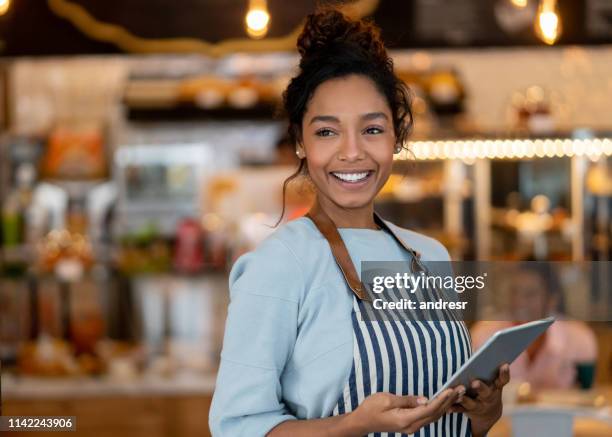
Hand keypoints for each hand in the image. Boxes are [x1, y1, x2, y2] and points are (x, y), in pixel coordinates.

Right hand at [349, 387, 464, 434]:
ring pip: (434, 416)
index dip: (441, 399)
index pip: (429, 409)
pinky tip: (445, 403)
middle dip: (449, 401)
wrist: (362, 421)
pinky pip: (428, 417)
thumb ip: (407, 400)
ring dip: (446, 405)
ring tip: (458, 394)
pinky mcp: (410, 424)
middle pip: (435, 414)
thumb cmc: (371, 408)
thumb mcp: (386, 399)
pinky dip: (439, 409)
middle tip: (461, 389)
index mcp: (405, 420)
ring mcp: (411, 426)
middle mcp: (411, 426)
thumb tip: (424, 399)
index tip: (451, 389)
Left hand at [450, 363, 510, 436]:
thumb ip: (488, 366)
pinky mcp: (468, 412)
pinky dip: (454, 408)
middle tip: (474, 382)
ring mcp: (479, 406)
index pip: (503, 379)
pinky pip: (460, 410)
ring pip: (472, 403)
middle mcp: (489, 397)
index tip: (504, 364)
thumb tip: (485, 347)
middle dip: (480, 387)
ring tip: (458, 394)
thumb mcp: (491, 378)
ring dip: (464, 399)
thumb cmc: (487, 385)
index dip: (504, 372)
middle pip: (486, 392)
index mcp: (496, 386)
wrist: (488, 412)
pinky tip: (447, 407)